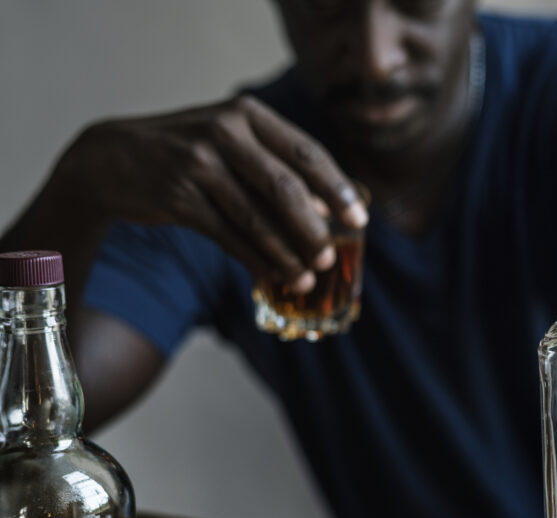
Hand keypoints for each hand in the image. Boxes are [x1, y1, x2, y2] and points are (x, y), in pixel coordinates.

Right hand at [56, 95, 366, 292]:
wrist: (110, 159)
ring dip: (286, 253)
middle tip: (330, 257)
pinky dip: (255, 259)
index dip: (337, 189)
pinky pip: (229, 235)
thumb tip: (327, 214)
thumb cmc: (186, 154)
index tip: (359, 220)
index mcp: (247, 114)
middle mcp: (225, 131)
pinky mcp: (178, 195)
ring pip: (257, 217)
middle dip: (313, 228)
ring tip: (307, 278)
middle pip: (285, 187)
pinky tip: (273, 277)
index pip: (306, 152)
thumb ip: (276, 170)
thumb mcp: (231, 145)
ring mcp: (198, 163)